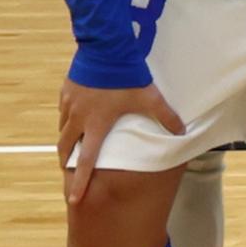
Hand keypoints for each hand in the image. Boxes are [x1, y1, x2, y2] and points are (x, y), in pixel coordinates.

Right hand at [58, 78, 181, 200]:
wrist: (105, 48)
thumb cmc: (127, 75)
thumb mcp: (149, 97)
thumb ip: (165, 116)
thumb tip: (182, 132)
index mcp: (97, 124)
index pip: (86, 161)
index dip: (79, 182)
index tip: (73, 198)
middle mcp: (78, 117)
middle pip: (65, 147)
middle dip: (66, 162)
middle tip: (67, 172)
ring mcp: (69, 103)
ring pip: (63, 128)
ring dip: (66, 139)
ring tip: (71, 146)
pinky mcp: (66, 90)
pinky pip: (64, 111)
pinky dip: (68, 119)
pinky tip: (75, 117)